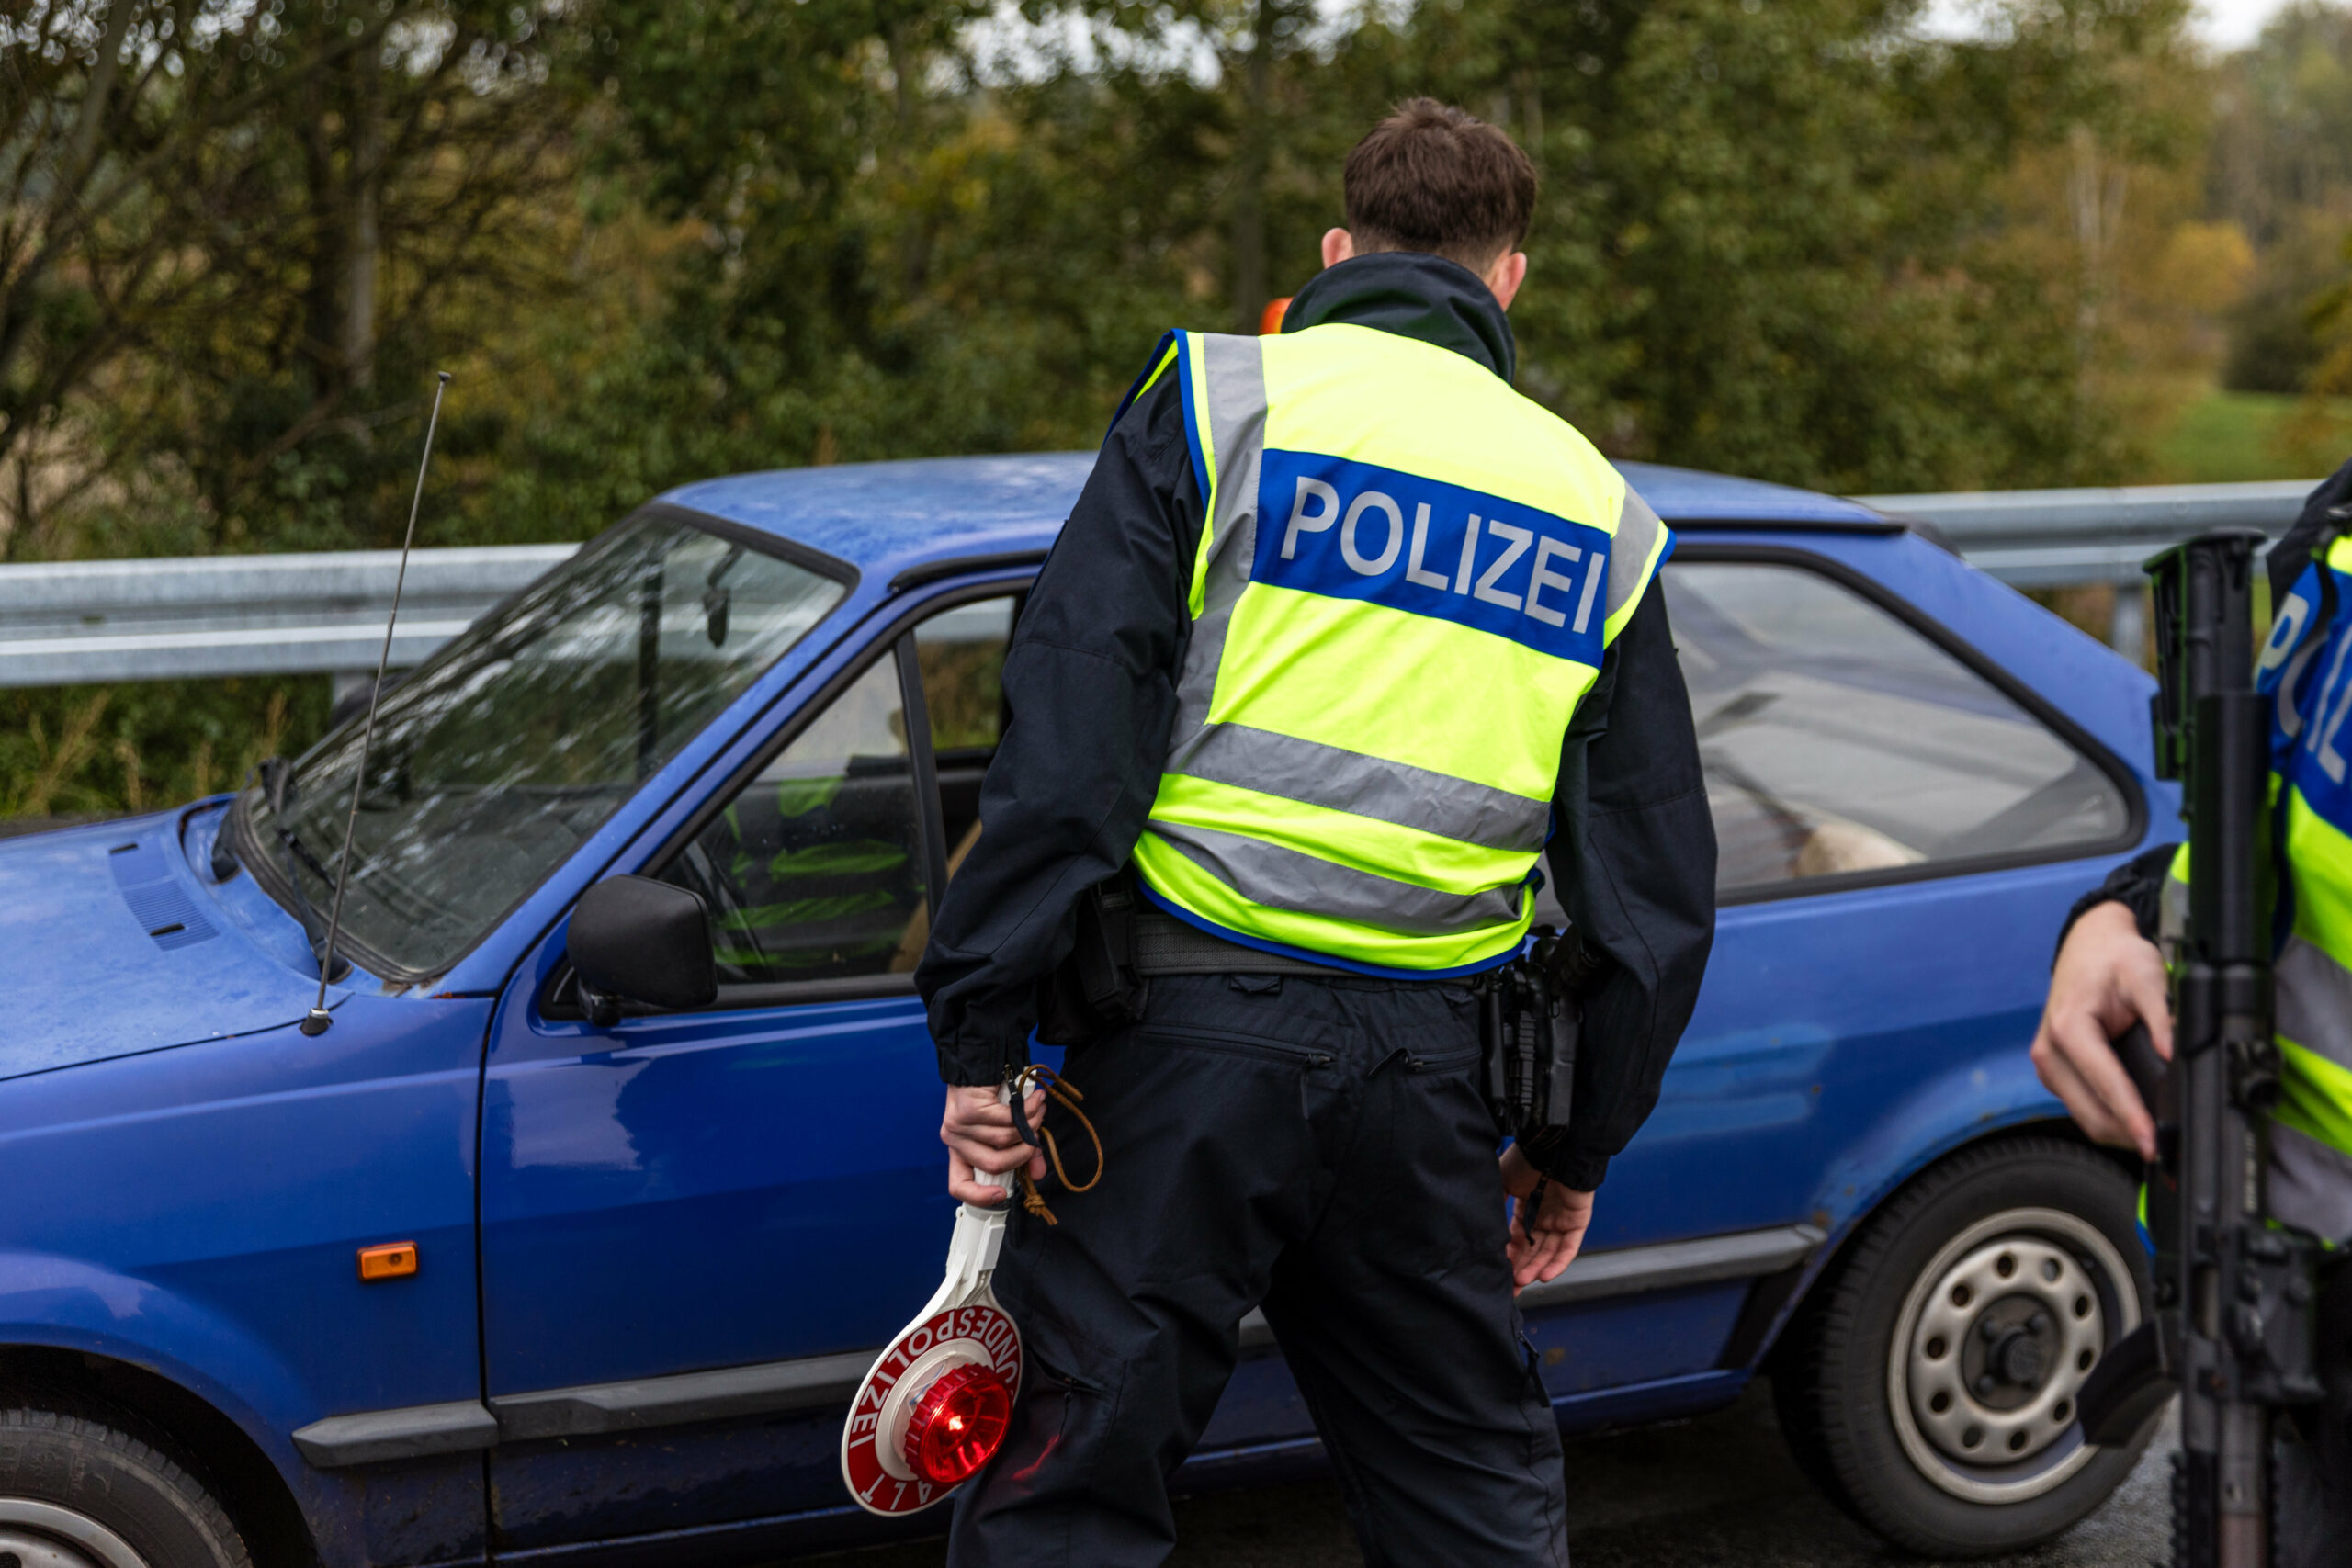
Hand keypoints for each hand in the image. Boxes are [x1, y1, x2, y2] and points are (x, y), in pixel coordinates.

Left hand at [942, 1084, 1047, 1205]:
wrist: (982, 1058)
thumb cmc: (994, 1096)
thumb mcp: (1007, 1129)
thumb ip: (1022, 1153)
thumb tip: (1038, 1174)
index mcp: (960, 1151)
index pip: (958, 1185)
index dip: (979, 1196)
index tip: (1003, 1194)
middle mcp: (954, 1140)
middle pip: (993, 1165)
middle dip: (1024, 1152)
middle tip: (1037, 1136)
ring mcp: (958, 1125)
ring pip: (1004, 1140)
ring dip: (1030, 1125)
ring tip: (1038, 1109)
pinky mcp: (968, 1110)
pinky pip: (1007, 1120)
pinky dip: (1028, 1111)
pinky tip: (1035, 1099)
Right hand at [1500, 1143, 1594, 1289]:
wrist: (1554, 1144)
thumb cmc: (1528, 1158)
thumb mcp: (1502, 1181)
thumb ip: (1495, 1201)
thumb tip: (1479, 1223)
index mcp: (1526, 1208)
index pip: (1516, 1240)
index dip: (1507, 1257)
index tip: (1497, 1274)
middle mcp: (1544, 1217)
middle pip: (1532, 1251)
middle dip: (1520, 1270)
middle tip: (1509, 1289)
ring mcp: (1561, 1220)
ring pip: (1548, 1252)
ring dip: (1536, 1268)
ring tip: (1521, 1282)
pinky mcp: (1577, 1221)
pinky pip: (1568, 1247)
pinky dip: (1558, 1262)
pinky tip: (1545, 1276)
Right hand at [2029, 900, 2169, 1160]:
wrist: (2088, 947)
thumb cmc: (2113, 959)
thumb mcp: (2145, 976)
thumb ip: (2162, 1017)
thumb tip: (2174, 1055)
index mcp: (2068, 1028)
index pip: (2105, 1085)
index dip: (2133, 1118)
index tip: (2153, 1143)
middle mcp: (2049, 1052)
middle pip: (2091, 1113)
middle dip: (2127, 1134)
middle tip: (2166, 1149)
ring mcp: (2048, 1065)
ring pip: (2085, 1117)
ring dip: (2118, 1130)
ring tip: (2155, 1137)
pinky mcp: (2055, 1072)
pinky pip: (2082, 1107)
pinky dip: (2108, 1118)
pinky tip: (2134, 1119)